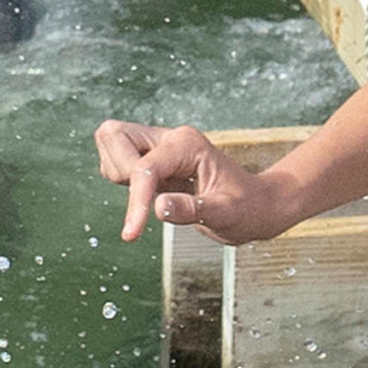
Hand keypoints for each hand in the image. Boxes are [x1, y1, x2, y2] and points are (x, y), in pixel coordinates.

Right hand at [93, 120, 289, 244]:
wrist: (257, 207)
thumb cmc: (247, 209)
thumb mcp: (226, 215)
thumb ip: (193, 210)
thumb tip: (159, 208)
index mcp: (186, 145)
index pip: (144, 167)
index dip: (135, 201)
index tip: (132, 234)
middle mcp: (169, 139)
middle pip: (113, 134)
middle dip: (119, 170)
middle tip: (145, 199)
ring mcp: (159, 147)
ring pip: (110, 143)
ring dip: (119, 176)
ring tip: (154, 199)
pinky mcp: (152, 160)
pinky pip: (118, 162)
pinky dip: (123, 182)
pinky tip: (152, 196)